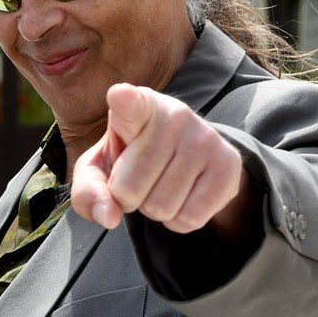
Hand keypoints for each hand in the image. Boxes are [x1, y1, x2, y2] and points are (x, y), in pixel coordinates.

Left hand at [71, 83, 243, 233]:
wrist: (186, 156)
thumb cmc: (130, 159)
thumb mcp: (99, 170)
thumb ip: (89, 192)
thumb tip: (110, 217)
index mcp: (137, 106)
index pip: (129, 104)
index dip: (124, 101)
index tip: (120, 95)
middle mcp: (174, 115)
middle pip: (129, 190)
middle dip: (128, 199)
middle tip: (139, 179)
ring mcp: (205, 138)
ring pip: (161, 208)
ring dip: (154, 210)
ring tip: (161, 185)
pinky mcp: (229, 165)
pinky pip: (189, 219)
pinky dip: (178, 221)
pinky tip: (182, 197)